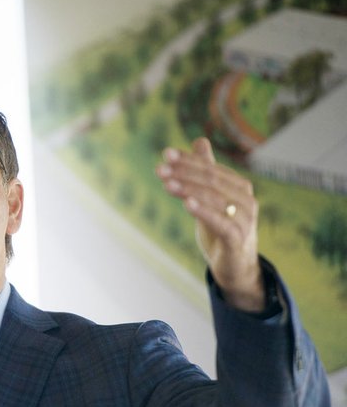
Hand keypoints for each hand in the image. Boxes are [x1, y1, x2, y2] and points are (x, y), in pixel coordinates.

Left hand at [156, 138, 263, 311]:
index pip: (210, 168)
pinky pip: (220, 222)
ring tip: (167, 184)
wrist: (235, 266)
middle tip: (159, 169)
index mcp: (238, 186)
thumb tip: (200, 140)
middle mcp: (245, 199)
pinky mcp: (238, 238)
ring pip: (214, 198)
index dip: (187, 160)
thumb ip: (206, 171)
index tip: (165, 154)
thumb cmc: (222, 228)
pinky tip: (187, 204)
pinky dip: (203, 211)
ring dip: (188, 190)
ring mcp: (244, 219)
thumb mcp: (210, 198)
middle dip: (183, 173)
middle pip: (211, 181)